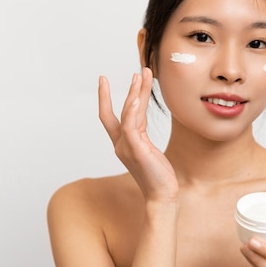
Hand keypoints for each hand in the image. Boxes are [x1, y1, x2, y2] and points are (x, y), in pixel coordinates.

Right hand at [98, 68, 178, 201]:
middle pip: (120, 111)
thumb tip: (142, 119)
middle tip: (134, 71)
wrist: (162, 195)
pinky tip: (138, 97)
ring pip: (129, 113)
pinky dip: (133, 110)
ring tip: (141, 75)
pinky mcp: (136, 150)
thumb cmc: (158, 175)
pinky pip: (131, 125)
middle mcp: (121, 144)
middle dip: (126, 90)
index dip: (105, 98)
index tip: (103, 80)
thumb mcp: (149, 150)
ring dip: (135, 93)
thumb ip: (142, 134)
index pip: (110, 117)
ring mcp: (127, 147)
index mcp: (123, 144)